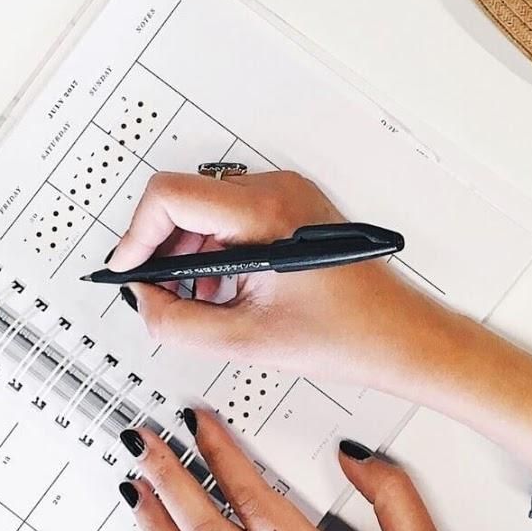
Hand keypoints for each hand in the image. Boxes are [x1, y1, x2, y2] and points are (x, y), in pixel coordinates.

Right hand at [110, 170, 531, 483]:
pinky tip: (223, 290)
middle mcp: (276, 190)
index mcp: (263, 213)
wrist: (403, 338)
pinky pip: (233, 215)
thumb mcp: (245, 341)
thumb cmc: (348, 337)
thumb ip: (176, 322)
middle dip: (162, 248)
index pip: (169, 196)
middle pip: (185, 199)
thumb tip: (141, 302)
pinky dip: (216, 249)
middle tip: (156, 292)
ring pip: (207, 208)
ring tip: (197, 300)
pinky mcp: (295, 206)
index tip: (128, 271)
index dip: (137, 236)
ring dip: (188, 252)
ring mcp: (288, 194)